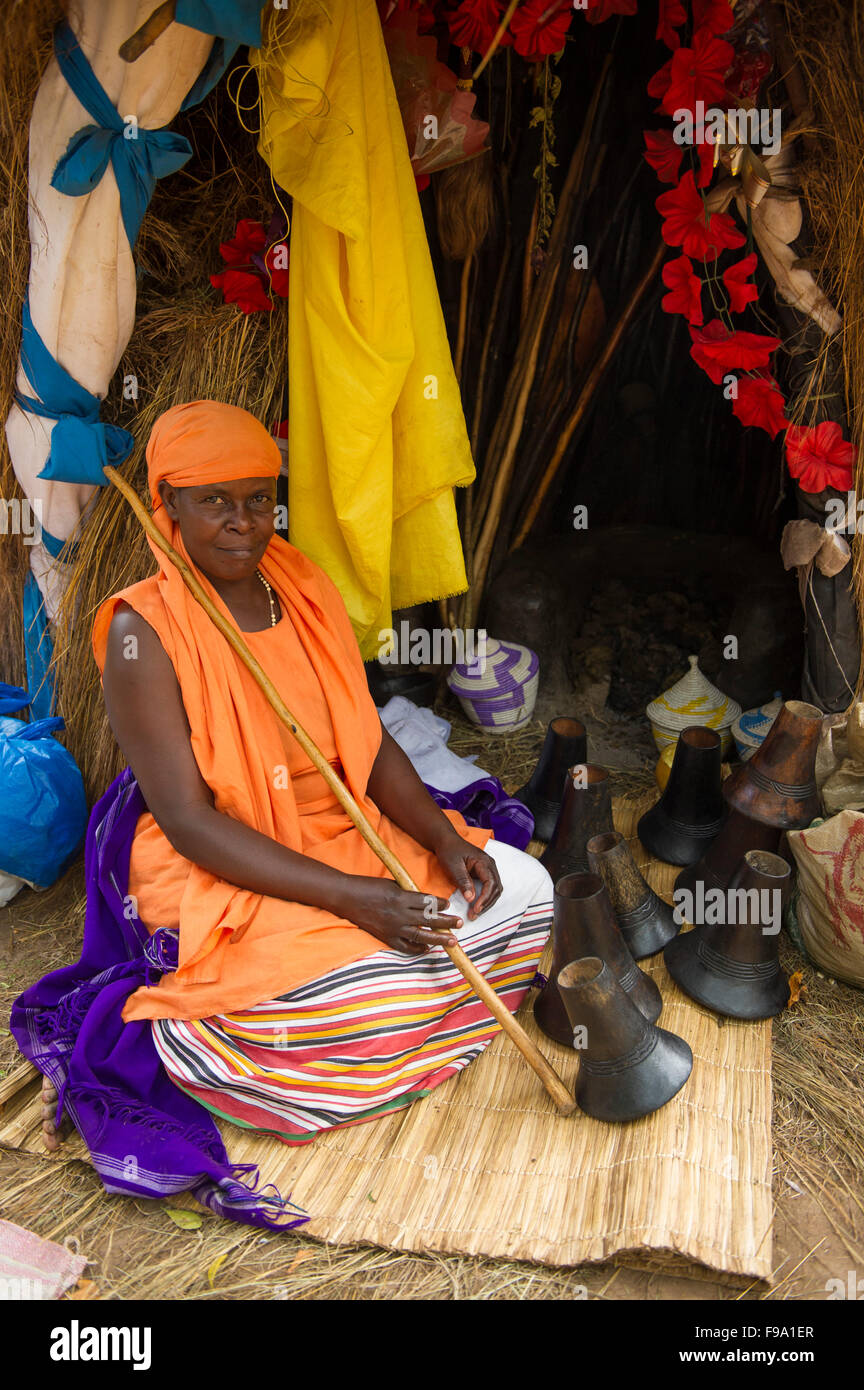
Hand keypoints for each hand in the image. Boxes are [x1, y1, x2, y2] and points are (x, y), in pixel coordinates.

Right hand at [342, 878, 462, 954]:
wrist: (346, 898)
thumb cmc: (368, 887)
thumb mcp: (391, 884)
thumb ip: (408, 893)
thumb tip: (425, 901)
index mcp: (401, 897)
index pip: (427, 902)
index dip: (440, 903)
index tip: (448, 904)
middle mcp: (399, 914)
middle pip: (429, 920)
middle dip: (447, 922)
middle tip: (459, 923)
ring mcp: (392, 928)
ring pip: (421, 935)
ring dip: (439, 938)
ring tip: (452, 941)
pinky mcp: (385, 937)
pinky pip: (405, 947)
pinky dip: (417, 948)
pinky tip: (427, 948)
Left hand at [432, 833, 502, 920]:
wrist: (445, 841)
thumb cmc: (448, 851)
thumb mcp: (453, 866)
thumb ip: (463, 881)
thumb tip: (471, 898)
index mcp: (484, 861)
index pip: (491, 883)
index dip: (485, 898)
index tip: (476, 909)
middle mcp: (490, 865)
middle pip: (495, 888)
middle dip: (486, 903)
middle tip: (474, 915)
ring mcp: (488, 869)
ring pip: (494, 890)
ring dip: (487, 902)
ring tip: (474, 914)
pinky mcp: (483, 873)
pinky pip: (489, 888)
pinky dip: (485, 898)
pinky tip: (476, 905)